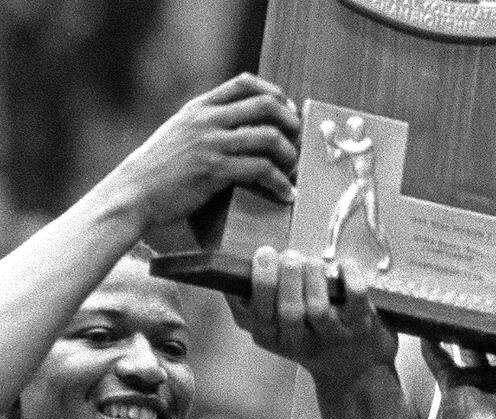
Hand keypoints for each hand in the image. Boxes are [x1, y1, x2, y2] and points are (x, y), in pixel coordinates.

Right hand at [97, 73, 299, 231]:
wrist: (131, 194)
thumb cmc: (157, 172)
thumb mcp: (178, 135)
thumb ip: (205, 126)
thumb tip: (242, 129)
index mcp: (198, 108)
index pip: (245, 82)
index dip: (275, 94)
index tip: (288, 113)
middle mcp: (206, 120)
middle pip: (267, 105)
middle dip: (292, 123)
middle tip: (299, 143)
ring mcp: (210, 143)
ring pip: (270, 137)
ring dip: (291, 156)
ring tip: (294, 172)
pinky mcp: (214, 170)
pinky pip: (262, 170)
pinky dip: (281, 183)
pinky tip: (286, 194)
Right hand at [228, 246, 397, 382]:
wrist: (351, 367)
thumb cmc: (305, 334)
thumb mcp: (272, 327)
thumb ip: (248, 305)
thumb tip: (228, 275)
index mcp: (274, 339)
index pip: (261, 317)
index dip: (262, 284)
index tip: (263, 253)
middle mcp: (303, 342)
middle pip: (289, 312)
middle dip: (287, 278)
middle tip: (288, 255)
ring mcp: (334, 336)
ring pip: (318, 309)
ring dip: (313, 278)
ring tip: (310, 260)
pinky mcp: (361, 326)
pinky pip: (356, 300)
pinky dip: (349, 277)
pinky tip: (342, 264)